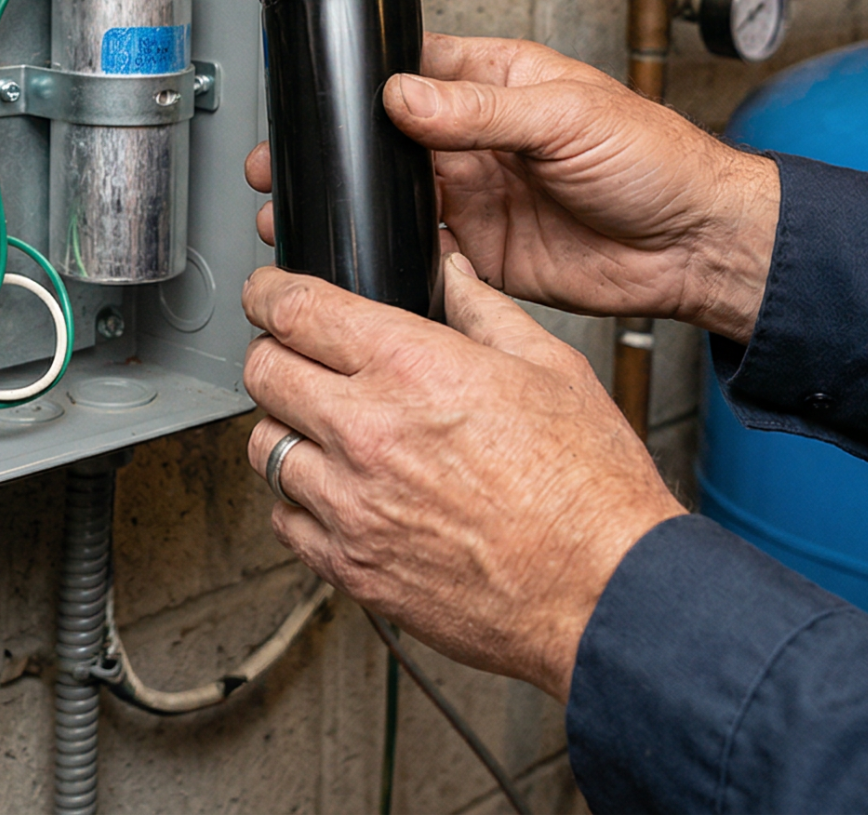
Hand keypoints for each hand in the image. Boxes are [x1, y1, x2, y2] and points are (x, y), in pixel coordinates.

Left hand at [242, 255, 683, 702]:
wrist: (604, 593)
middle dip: (271, 353)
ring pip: (263, 447)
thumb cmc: (590, 490)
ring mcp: (352, 505)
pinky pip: (285, 520)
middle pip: (262, 372)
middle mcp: (368, 432)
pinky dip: (299, 502)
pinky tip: (336, 494)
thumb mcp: (552, 367)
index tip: (270, 294)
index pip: (295, 309)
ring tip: (320, 430)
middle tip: (293, 357)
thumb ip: (486, 310)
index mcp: (413, 368)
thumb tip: (455, 274)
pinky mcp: (352, 567)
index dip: (271, 292)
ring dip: (284, 429)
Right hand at [247, 31, 778, 339]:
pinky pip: (421, 248)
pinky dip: (386, 250)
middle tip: (281, 162)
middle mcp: (481, 138)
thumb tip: (404, 96)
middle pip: (387, 139)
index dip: (363, 82)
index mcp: (500, 84)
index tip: (316, 95)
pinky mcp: (483, 251)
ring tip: (296, 210)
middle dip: (336, 150)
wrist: (694, 245)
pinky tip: (357, 250)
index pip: (414, 70)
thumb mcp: (567, 116)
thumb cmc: (658, 160)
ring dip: (351, 203)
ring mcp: (479, 195)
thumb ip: (480, 110)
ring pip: (394, 195)